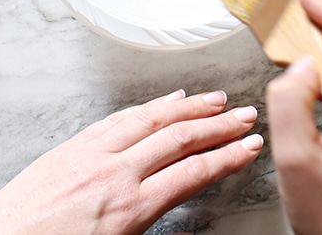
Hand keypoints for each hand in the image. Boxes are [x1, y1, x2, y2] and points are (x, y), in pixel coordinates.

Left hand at [0, 90, 261, 234]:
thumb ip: (149, 227)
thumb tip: (177, 207)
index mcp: (128, 209)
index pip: (193, 172)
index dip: (227, 156)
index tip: (250, 146)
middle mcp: (114, 175)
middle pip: (179, 138)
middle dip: (218, 125)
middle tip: (245, 115)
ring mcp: (91, 155)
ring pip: (150, 119)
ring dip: (188, 106)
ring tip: (214, 100)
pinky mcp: (71, 147)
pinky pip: (118, 118)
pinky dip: (148, 107)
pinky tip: (162, 102)